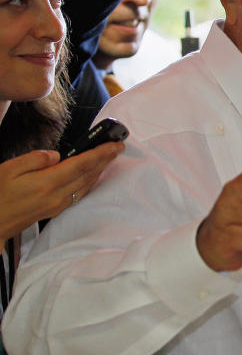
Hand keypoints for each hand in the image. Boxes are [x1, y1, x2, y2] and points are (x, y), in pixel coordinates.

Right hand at [0, 142, 123, 240]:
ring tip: (109, 158)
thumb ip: (35, 159)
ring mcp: (57, 205)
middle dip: (105, 160)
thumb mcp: (9, 169)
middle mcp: (56, 196)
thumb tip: (56, 155)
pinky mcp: (54, 210)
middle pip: (88, 174)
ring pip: (86, 185)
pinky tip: (92, 176)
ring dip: (100, 170)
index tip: (115, 144)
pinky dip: (89, 182)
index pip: (82, 164)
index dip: (101, 153)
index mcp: (47, 183)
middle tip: (118, 147)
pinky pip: (78, 194)